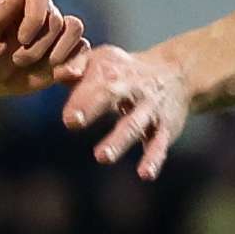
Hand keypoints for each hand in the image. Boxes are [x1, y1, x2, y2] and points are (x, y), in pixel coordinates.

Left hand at [0, 0, 88, 95]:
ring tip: (40, 66)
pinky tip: (60, 75)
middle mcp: (43, 11)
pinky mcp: (66, 51)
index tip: (22, 38)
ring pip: (74, 29)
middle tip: (17, 60)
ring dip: (59, 52)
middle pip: (55, 19)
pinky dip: (75, 62)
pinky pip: (82, 50)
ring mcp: (57, 31)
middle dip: (38, 45)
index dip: (35, 15)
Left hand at [60, 42, 193, 177]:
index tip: (68, 117)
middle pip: (112, 96)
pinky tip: (145, 174)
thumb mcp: (102, 58)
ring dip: (118, 140)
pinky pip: (159, 144)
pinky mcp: (165, 128)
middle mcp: (133, 89)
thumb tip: (58, 74)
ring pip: (134, 124)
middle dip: (93, 108)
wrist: (176, 72)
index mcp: (113, 73)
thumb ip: (77, 65)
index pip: (94, 84)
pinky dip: (153, 159)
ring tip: (102, 157)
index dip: (80, 99)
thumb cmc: (126, 70)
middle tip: (73, 123)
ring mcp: (150, 110)